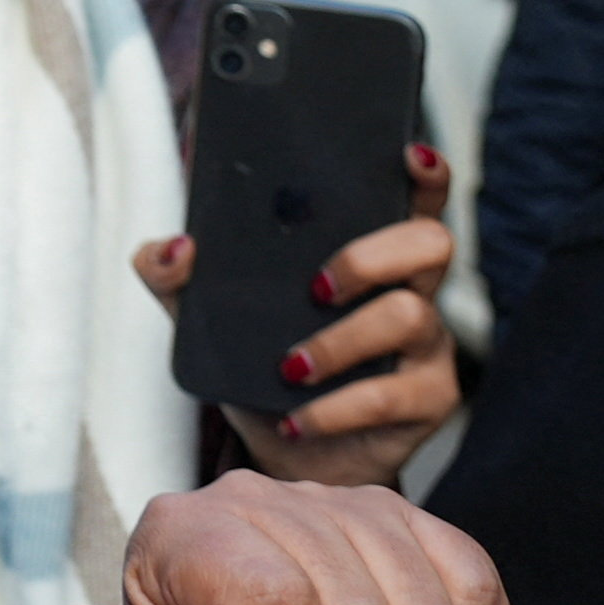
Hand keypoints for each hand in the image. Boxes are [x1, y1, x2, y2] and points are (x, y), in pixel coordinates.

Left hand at [135, 144, 457, 486]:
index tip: (409, 153)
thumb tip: (177, 248)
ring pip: (409, 315)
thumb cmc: (257, 366)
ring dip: (340, 341)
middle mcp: (409, 289)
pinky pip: (391, 394)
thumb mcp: (203, 315)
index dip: (424, 173)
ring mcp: (426, 345)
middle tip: (315, 286)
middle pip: (430, 241)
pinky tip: (298, 418)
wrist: (285, 451)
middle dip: (371, 255)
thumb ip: (173, 273)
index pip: (411, 198)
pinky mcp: (427, 400)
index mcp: (367, 254)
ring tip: (290, 366)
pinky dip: (333, 407)